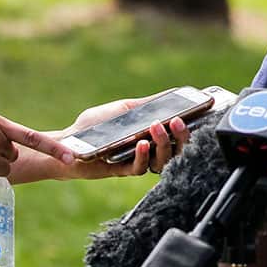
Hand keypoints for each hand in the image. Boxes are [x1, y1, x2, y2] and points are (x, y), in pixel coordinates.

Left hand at [11, 96, 192, 182]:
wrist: (68, 141)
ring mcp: (137, 161)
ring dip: (163, 145)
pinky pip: (140, 168)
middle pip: (176, 150)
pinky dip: (143, 155)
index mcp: (151, 135)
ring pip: (161, 161)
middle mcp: (148, 150)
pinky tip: (142, 143)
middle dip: (181, 136)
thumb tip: (172, 94)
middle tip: (177, 121)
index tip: (198, 113)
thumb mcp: (124, 109)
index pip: (178, 134)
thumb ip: (146, 105)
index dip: (189, 127)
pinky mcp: (123, 171)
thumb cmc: (95, 124)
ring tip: (157, 128)